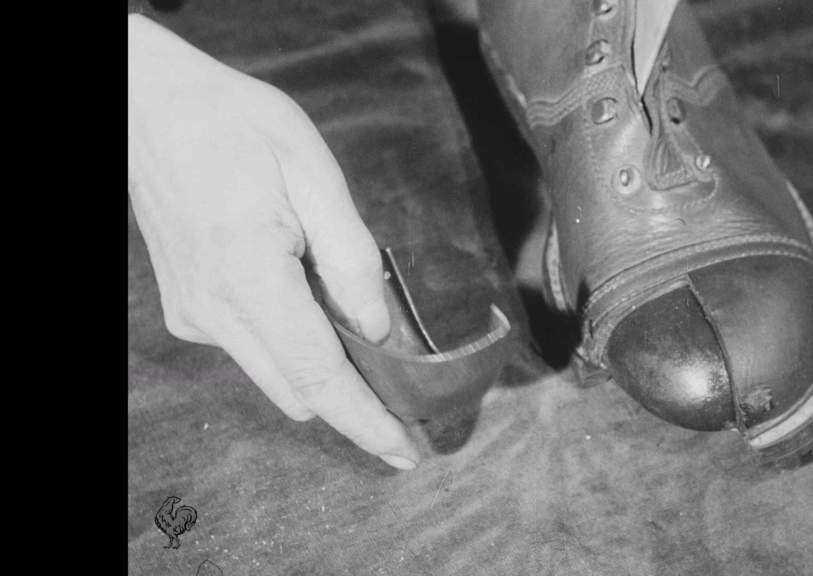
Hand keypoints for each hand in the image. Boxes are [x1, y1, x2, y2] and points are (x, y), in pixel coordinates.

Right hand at [128, 15, 418, 469]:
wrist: (152, 108)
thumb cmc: (238, 126)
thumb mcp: (314, 175)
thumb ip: (351, 259)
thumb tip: (379, 328)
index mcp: (249, 277)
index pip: (318, 376)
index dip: (366, 421)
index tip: (406, 453)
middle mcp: (214, 312)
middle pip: (298, 393)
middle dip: (353, 402)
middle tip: (405, 394)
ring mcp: (195, 316)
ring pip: (275, 377)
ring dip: (321, 372)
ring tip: (358, 332)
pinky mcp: (187, 311)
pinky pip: (251, 349)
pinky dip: (289, 344)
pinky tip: (305, 296)